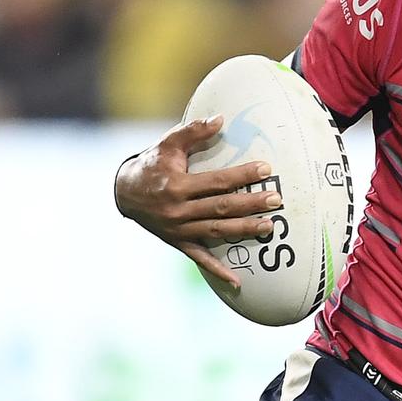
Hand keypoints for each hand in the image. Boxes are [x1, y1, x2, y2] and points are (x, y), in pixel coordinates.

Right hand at [115, 115, 280, 286]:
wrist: (124, 192)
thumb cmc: (152, 164)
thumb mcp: (167, 144)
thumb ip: (193, 131)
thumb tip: (220, 119)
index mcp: (177, 185)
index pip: (217, 181)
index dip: (242, 175)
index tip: (266, 169)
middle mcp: (178, 210)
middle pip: (221, 207)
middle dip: (251, 204)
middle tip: (277, 200)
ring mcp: (179, 229)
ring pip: (216, 231)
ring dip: (243, 230)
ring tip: (269, 227)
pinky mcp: (178, 242)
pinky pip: (200, 258)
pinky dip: (218, 271)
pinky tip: (237, 281)